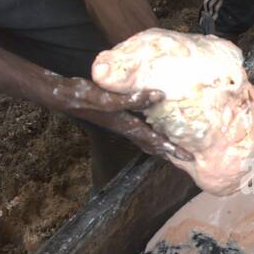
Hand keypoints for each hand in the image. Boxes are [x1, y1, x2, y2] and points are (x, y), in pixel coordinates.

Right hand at [45, 76, 193, 161]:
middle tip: (188, 157)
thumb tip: (159, 95)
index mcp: (126, 125)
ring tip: (175, 146)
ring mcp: (120, 123)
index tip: (189, 157)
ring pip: (145, 138)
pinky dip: (150, 132)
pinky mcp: (117, 116)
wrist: (64, 96)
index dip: (171, 149)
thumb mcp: (108, 98)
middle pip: (151, 144)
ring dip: (160, 144)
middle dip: (169, 152)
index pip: (154, 140)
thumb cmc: (84, 96)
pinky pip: (139, 129)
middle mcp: (125, 127)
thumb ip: (132, 99)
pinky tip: (155, 125)